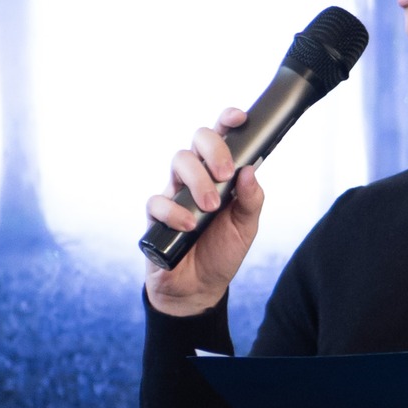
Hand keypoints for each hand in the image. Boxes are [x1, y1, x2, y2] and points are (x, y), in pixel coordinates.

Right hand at [143, 106, 264, 316]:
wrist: (198, 288)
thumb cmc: (222, 251)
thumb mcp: (246, 227)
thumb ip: (251, 199)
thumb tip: (250, 170)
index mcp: (219, 173)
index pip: (221, 137)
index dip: (227, 121)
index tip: (239, 119)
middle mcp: (195, 177)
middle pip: (196, 141)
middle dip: (213, 151)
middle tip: (226, 174)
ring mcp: (174, 193)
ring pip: (177, 163)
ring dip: (197, 181)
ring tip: (210, 207)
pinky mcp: (156, 215)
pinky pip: (157, 200)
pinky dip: (173, 211)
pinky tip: (187, 226)